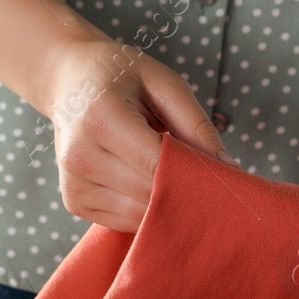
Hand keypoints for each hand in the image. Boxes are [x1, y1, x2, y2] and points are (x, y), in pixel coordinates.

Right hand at [35, 37, 229, 230]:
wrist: (70, 80)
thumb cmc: (123, 77)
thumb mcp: (164, 84)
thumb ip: (196, 125)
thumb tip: (228, 169)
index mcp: (101, 117)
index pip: (157, 164)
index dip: (196, 175)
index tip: (225, 176)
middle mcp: (79, 154)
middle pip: (150, 192)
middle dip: (186, 189)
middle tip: (207, 176)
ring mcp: (72, 182)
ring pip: (139, 214)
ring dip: (167, 201)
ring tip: (173, 172)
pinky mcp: (73, 200)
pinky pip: (124, 220)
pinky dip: (146, 207)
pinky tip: (149, 181)